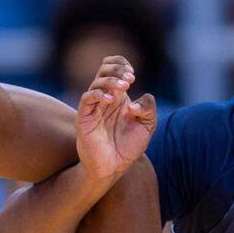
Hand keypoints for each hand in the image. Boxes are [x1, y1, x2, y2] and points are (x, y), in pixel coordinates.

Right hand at [76, 55, 156, 185]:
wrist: (113, 168)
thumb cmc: (128, 147)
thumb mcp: (148, 126)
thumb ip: (149, 108)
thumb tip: (135, 100)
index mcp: (118, 97)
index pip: (113, 68)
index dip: (121, 64)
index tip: (132, 74)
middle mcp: (105, 99)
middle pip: (104, 70)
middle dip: (117, 69)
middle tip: (130, 79)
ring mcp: (94, 108)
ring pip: (96, 82)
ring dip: (112, 81)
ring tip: (125, 87)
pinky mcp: (84, 118)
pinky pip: (87, 98)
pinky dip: (99, 94)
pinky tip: (112, 100)